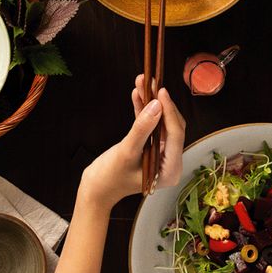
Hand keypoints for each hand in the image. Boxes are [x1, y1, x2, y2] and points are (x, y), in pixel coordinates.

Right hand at [79, 75, 185, 208]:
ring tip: (142, 82)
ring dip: (150, 102)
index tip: (161, 92)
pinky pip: (149, 126)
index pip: (176, 134)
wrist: (95, 190)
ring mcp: (160, 154)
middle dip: (160, 103)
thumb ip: (142, 128)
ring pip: (160, 123)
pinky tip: (137, 94)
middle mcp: (169, 162)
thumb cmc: (109, 177)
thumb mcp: (126, 151)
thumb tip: (157, 106)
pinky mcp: (150, 148)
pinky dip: (143, 111)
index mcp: (170, 170)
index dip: (169, 111)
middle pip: (170, 126)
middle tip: (152, 82)